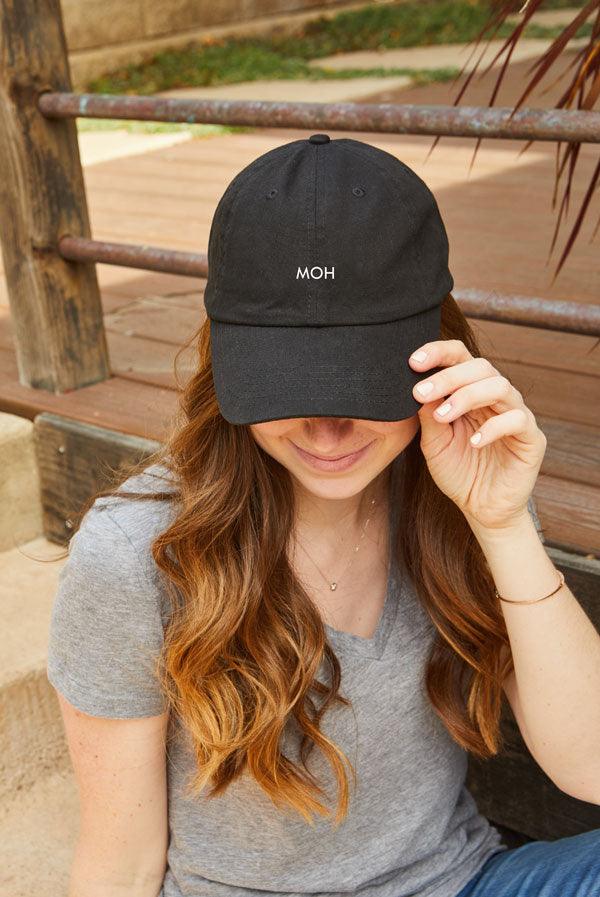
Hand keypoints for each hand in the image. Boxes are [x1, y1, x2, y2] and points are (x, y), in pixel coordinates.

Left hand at [408, 339, 546, 532]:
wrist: (481, 508)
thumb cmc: (458, 471)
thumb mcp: (435, 442)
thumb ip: (429, 415)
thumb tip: (417, 386)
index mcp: (471, 391)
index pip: (460, 358)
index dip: (439, 353)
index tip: (414, 362)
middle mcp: (495, 397)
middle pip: (480, 366)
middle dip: (448, 376)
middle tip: (420, 393)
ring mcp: (516, 414)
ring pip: (500, 386)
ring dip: (467, 396)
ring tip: (443, 417)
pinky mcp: (532, 437)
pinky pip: (517, 420)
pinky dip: (493, 428)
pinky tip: (473, 443)